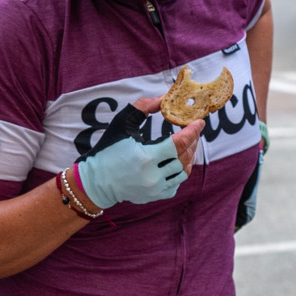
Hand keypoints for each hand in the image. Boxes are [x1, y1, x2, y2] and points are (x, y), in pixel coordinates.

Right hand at [77, 98, 199, 208]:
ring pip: (183, 171)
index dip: (193, 131)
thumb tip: (164, 98)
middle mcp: (153, 175)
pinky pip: (176, 183)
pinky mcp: (155, 196)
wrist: (96, 180)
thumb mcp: (122, 123)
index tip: (199, 122)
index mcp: (146, 156)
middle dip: (192, 141)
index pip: (179, 142)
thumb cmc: (108, 148)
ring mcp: (155, 188)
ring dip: (188, 156)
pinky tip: (177, 161)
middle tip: (194, 131)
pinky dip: (179, 171)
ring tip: (187, 145)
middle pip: (184, 156)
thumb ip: (143, 106)